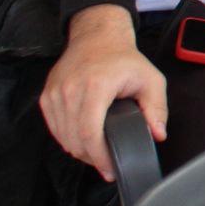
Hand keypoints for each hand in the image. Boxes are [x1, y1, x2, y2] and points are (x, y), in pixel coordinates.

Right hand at [39, 5, 167, 181]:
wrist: (98, 38)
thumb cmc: (125, 59)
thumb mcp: (151, 79)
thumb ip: (157, 108)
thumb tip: (158, 134)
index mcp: (96, 86)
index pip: (90, 132)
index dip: (99, 156)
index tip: (111, 168)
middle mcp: (70, 90)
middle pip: (74, 139)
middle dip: (92, 157)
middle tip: (108, 164)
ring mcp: (55, 94)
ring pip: (62, 137)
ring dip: (79, 150)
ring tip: (97, 153)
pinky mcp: (47, 97)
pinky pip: (55, 128)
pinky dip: (68, 139)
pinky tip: (83, 140)